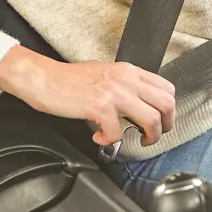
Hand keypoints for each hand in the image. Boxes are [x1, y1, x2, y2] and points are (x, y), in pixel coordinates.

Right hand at [0, 46, 175, 145]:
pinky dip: (110, 140)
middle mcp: (125, 79)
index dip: (168, 110)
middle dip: (165, 126)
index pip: (166, 88)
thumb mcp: (104, 73)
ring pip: (151, 119)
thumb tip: (137, 102)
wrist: (43, 78)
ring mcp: (114, 92)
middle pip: (166, 104)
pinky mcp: (99, 106)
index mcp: (128, 71)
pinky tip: (99, 136)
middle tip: (151, 136)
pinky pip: (117, 132)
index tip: (160, 122)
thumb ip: (124, 85)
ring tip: (134, 140)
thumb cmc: (68, 78)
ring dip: (147, 137)